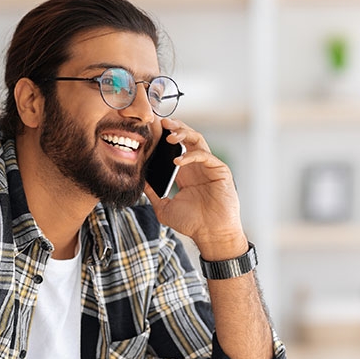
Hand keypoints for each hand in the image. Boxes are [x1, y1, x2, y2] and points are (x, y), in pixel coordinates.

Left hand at [144, 118, 246, 259]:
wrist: (211, 235)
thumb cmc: (191, 223)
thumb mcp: (164, 208)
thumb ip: (153, 194)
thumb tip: (139, 183)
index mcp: (185, 172)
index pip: (176, 148)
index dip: (165, 136)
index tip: (152, 129)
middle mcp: (197, 166)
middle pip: (187, 138)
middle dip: (175, 128)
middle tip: (162, 123)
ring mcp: (209, 167)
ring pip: (198, 140)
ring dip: (184, 134)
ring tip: (170, 136)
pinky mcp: (220, 171)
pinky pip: (205, 156)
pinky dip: (191, 155)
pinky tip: (177, 161)